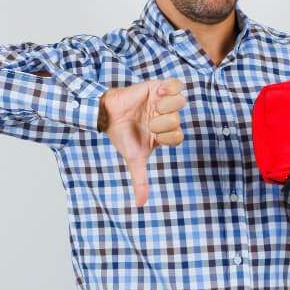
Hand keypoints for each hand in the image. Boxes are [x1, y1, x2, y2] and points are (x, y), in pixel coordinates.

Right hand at [99, 78, 186, 206]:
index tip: (153, 136)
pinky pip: (176, 85)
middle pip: (178, 120)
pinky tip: (157, 94)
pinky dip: (170, 89)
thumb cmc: (122, 136)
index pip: (178, 137)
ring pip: (181, 102)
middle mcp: (167, 118)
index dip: (168, 137)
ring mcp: (164, 102)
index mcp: (164, 135)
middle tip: (148, 121)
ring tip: (153, 105)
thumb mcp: (133, 159)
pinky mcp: (159, 87)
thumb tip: (140, 205)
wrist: (108, 114)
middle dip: (162, 122)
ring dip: (167, 106)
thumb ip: (140, 180)